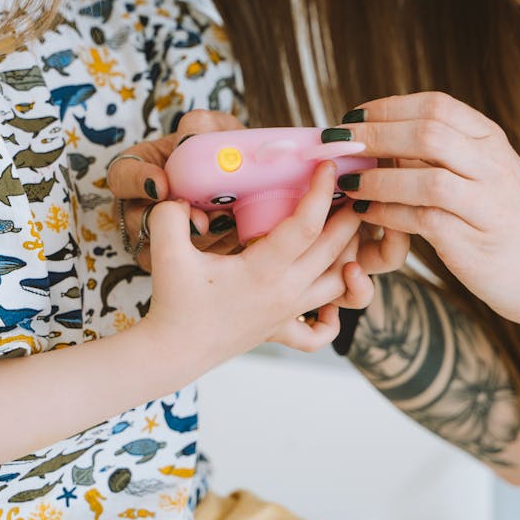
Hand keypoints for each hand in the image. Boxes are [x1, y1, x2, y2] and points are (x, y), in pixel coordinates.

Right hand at [108, 109, 243, 270]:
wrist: (250, 181)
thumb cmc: (222, 150)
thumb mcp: (213, 129)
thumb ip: (200, 126)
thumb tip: (190, 137)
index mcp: (139, 170)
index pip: (121, 177)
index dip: (137, 182)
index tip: (162, 185)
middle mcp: (141, 206)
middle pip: (136, 221)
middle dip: (169, 223)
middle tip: (200, 221)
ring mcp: (158, 238)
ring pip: (163, 247)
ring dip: (196, 242)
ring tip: (226, 228)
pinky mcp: (182, 263)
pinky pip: (189, 267)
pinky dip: (214, 256)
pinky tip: (236, 243)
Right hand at [142, 162, 365, 365]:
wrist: (172, 352)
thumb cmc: (173, 303)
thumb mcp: (166, 252)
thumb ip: (171, 215)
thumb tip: (182, 196)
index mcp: (263, 271)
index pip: (305, 226)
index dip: (321, 193)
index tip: (328, 167)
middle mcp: (284, 293)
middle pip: (334, 252)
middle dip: (349, 218)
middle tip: (353, 191)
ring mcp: (285, 314)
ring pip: (337, 287)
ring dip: (350, 258)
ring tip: (348, 232)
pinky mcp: (279, 331)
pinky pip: (317, 333)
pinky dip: (331, 319)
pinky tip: (327, 302)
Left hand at [330, 92, 519, 331]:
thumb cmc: (505, 215)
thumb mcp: (482, 170)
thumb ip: (441, 151)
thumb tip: (378, 132)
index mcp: (489, 139)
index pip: (436, 106)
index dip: (388, 107)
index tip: (352, 116)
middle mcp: (491, 165)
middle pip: (428, 133)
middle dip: (373, 135)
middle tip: (336, 144)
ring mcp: (486, 203)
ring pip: (425, 177)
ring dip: (376, 178)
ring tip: (345, 183)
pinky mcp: (473, 242)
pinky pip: (423, 220)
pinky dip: (387, 214)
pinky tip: (364, 213)